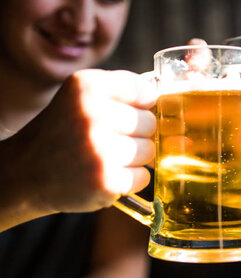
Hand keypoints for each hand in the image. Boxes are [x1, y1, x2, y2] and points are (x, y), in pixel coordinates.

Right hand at [17, 69, 155, 213]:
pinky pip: (143, 176)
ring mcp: (100, 150)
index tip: (127, 112)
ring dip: (134, 158)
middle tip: (110, 140)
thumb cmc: (63, 132)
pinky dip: (129, 179)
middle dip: (137, 133)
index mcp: (87, 86)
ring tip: (106, 157)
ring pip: (150, 151)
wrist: (26, 173)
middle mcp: (92, 114)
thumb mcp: (81, 97)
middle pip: (150, 122)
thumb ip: (122, 91)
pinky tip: (106, 175)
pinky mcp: (106, 181)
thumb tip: (167, 99)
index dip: (141, 105)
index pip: (145, 90)